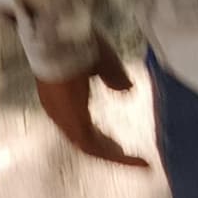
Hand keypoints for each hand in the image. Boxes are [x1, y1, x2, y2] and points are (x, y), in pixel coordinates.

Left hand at [35, 47, 148, 167]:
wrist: (59, 35)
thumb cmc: (76, 41)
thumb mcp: (101, 60)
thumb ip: (114, 76)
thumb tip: (125, 90)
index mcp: (62, 97)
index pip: (80, 124)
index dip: (100, 134)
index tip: (118, 141)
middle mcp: (58, 111)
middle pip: (84, 140)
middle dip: (109, 150)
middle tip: (130, 158)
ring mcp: (63, 117)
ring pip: (89, 147)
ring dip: (114, 156)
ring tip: (138, 162)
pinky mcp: (71, 121)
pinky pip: (92, 147)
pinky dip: (114, 156)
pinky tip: (132, 158)